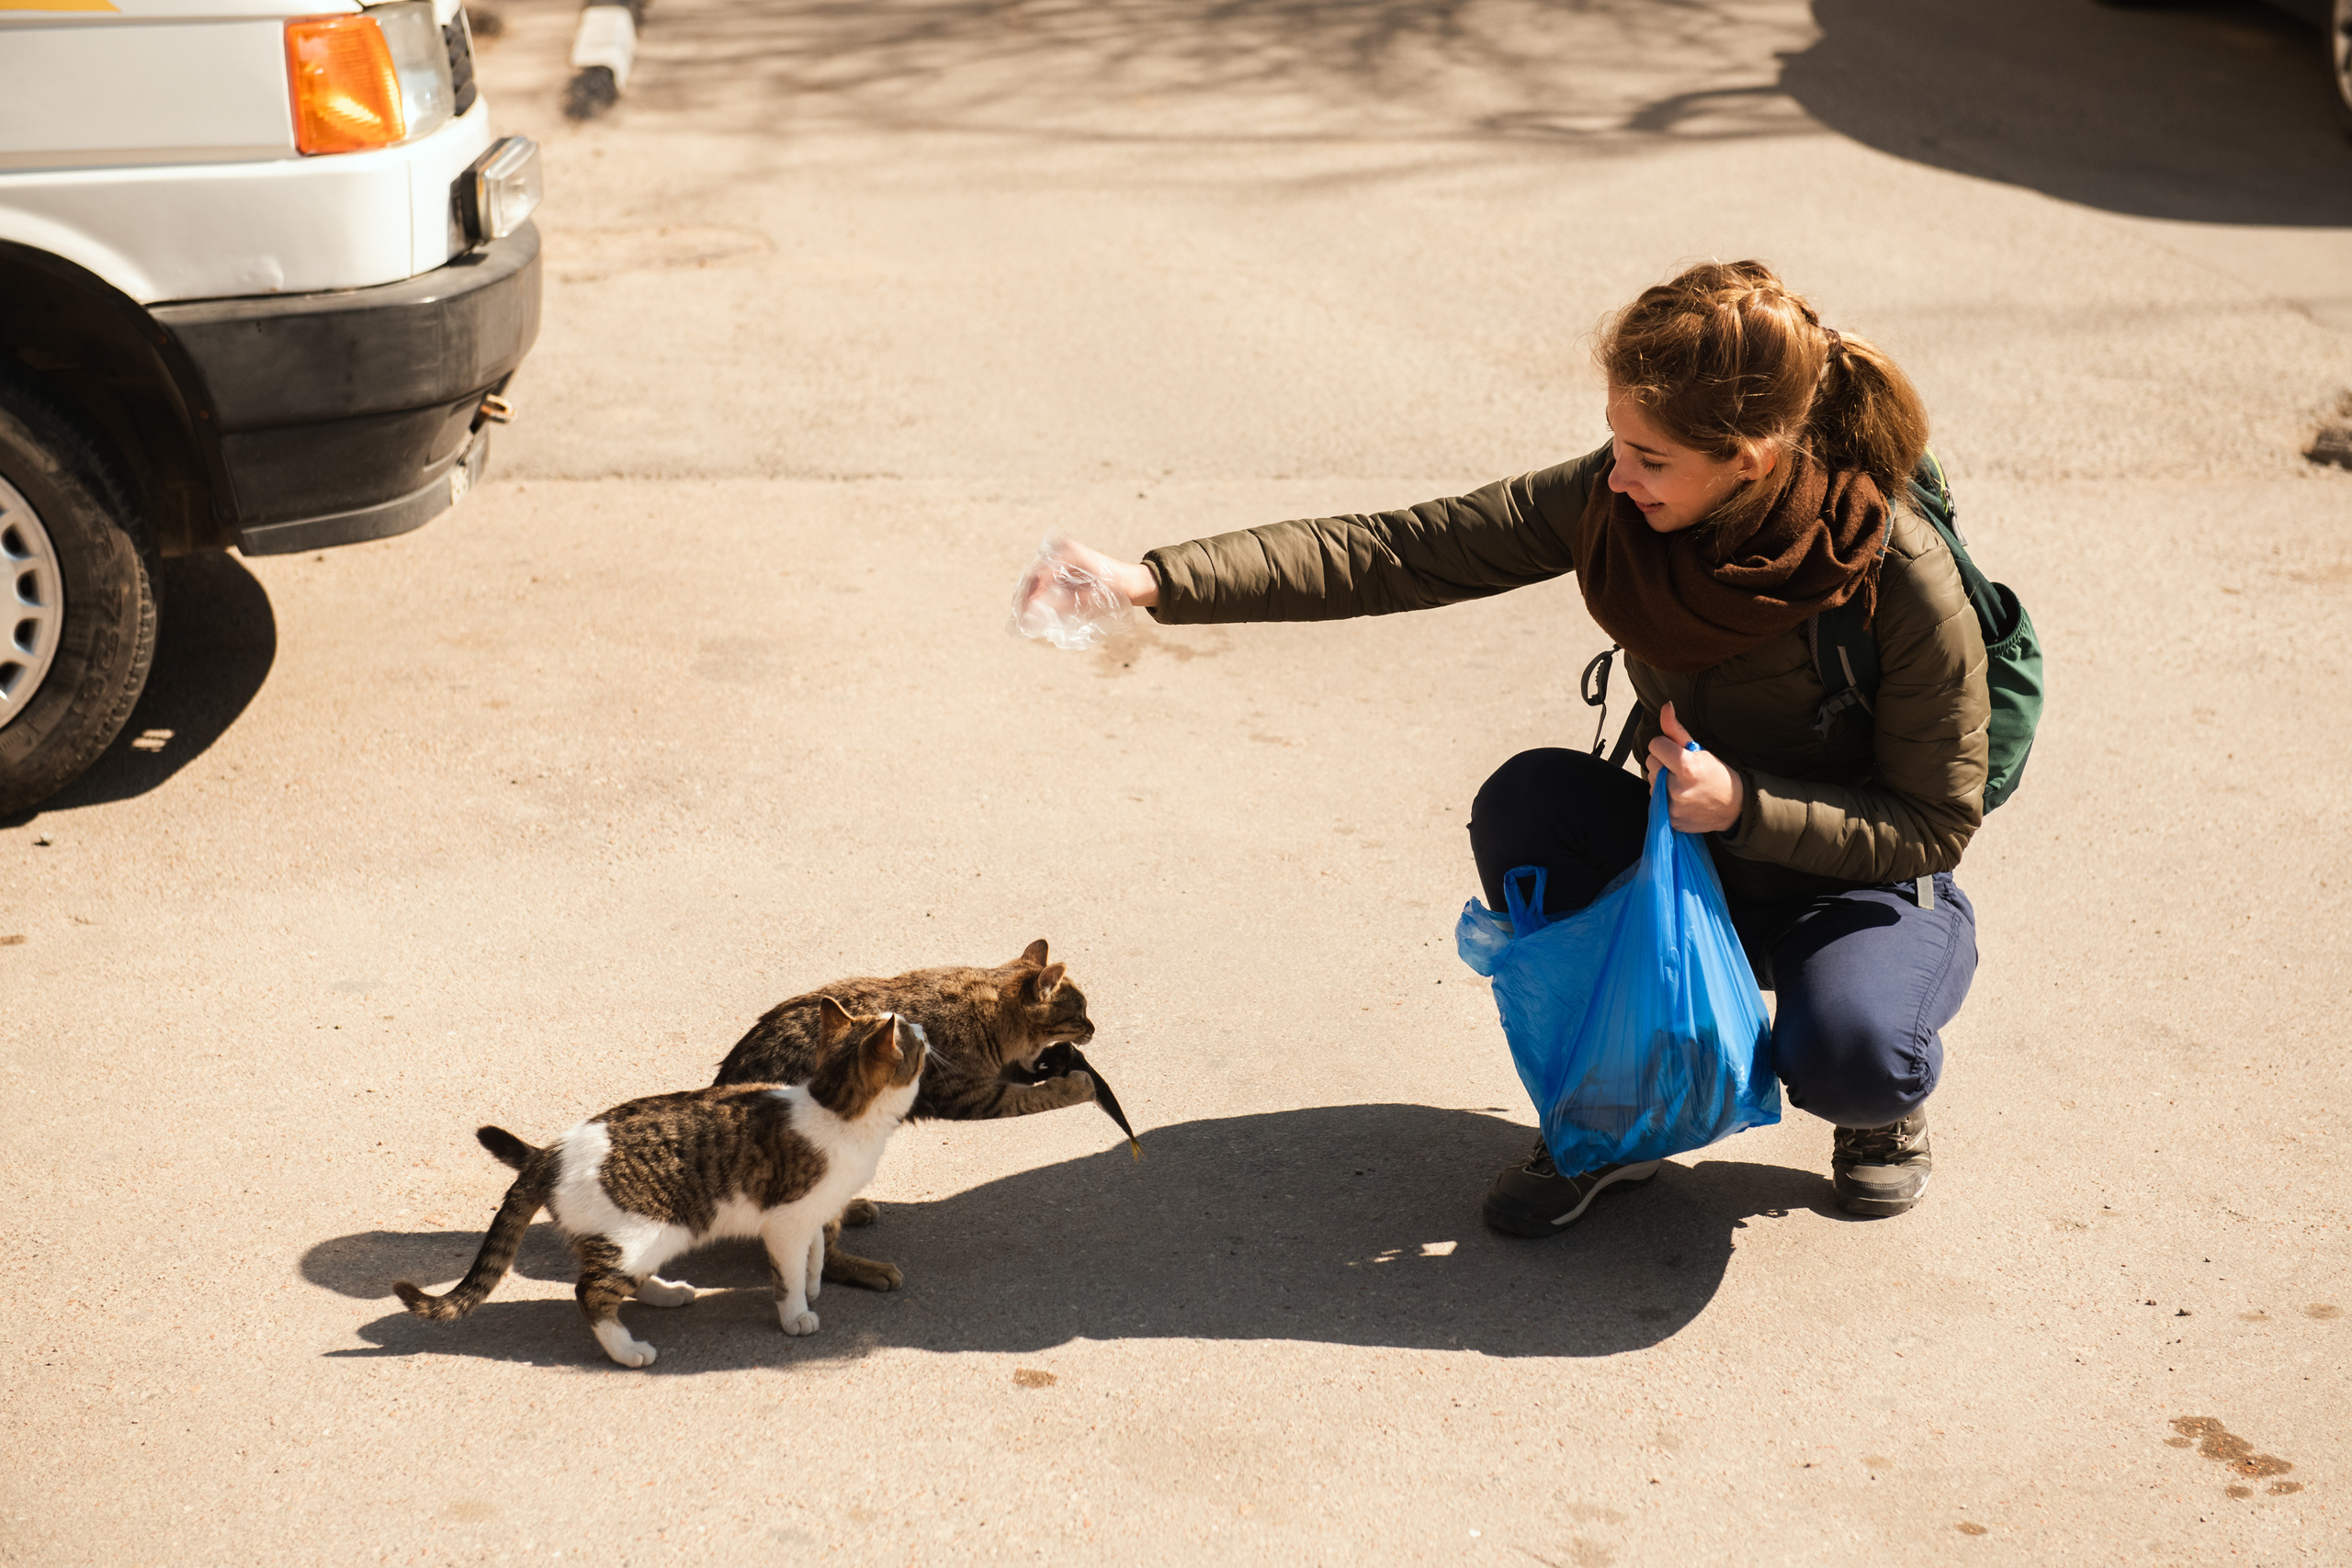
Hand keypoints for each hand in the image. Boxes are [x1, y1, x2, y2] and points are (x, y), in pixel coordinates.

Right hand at [1017, 536, 1157, 616]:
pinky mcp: (1066, 562)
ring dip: (1032, 594)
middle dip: (1027, 596)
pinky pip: (1047, 576)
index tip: (1024, 615)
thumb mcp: (1090, 600)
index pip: (1040, 576)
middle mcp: (1064, 549)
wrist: (1133, 582)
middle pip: (1036, 573)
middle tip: (1021, 616)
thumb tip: (1035, 612)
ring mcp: (1064, 554)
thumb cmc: (1117, 591)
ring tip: (1026, 614)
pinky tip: (1037, 606)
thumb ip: (1062, 605)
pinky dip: (1042, 591)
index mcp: (1069, 553)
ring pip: (1039, 575)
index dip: (1030, 597)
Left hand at [1643, 702, 1745, 834]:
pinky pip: (1655, 800)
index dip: (1665, 746)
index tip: (1678, 752)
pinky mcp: (1670, 820)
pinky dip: (1664, 798)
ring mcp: (1672, 807)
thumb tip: (1665, 705)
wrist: (1733, 807)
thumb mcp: (1699, 749)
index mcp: (1686, 766)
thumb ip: (1676, 729)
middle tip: (1683, 770)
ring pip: (1651, 782)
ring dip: (1662, 780)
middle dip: (1664, 763)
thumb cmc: (1715, 773)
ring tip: (1683, 785)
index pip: (1655, 745)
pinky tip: (1681, 798)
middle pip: (1651, 763)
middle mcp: (1676, 788)